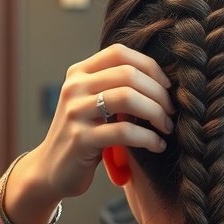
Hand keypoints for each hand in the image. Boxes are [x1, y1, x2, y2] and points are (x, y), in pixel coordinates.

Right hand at [30, 44, 173, 201]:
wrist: (52, 170)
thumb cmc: (85, 135)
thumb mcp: (94, 103)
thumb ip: (116, 86)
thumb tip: (163, 80)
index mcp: (79, 73)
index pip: (120, 53)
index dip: (150, 67)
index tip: (167, 87)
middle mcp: (74, 87)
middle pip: (128, 74)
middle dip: (158, 93)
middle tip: (171, 111)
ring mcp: (75, 112)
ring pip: (128, 98)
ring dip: (156, 113)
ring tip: (166, 127)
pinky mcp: (80, 139)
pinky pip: (124, 131)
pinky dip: (148, 138)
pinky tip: (157, 145)